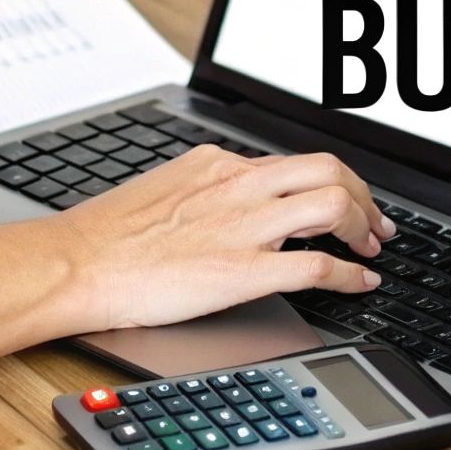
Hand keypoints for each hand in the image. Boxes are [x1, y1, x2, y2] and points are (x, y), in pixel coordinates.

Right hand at [52, 145, 398, 329]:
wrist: (76, 263)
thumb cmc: (106, 236)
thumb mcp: (164, 190)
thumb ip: (205, 190)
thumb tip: (229, 201)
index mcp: (217, 166)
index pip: (295, 163)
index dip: (334, 183)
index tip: (347, 203)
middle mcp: (237, 186)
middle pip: (329, 170)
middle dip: (363, 197)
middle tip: (374, 225)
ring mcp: (243, 226)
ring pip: (333, 205)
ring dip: (364, 228)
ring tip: (370, 250)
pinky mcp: (242, 270)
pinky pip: (317, 267)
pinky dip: (351, 276)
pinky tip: (360, 286)